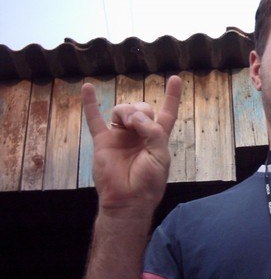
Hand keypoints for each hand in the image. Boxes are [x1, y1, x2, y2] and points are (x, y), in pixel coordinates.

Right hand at [81, 75, 182, 217]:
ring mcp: (120, 136)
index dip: (172, 96)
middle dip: (141, 110)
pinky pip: (94, 119)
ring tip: (126, 124)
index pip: (167, 112)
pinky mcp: (103, 141)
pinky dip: (91, 103)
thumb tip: (135, 116)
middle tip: (137, 125)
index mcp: (157, 137)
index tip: (175, 79)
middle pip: (142, 108)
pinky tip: (88, 87)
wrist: (127, 200)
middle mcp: (139, 133)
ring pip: (122, 110)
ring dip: (125, 111)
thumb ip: (153, 132)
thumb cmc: (148, 181)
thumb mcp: (160, 156)